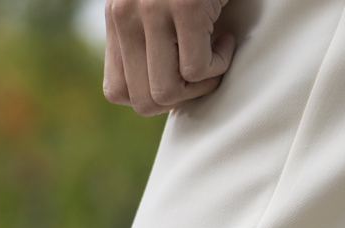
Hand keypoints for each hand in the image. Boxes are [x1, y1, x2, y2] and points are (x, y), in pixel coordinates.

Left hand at [104, 0, 234, 115]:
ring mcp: (151, 9)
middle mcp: (125, 13)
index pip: (117, 91)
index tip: (179, 75)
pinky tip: (227, 39)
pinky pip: (197, 70)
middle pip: (142, 101)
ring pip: (166, 92)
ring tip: (214, 54)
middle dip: (181, 97)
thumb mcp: (158, 8)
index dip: (154, 97)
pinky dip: (221, 63)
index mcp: (117, 16)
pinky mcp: (184, 6)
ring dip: (201, 84)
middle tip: (201, 69)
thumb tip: (162, 97)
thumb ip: (149, 41)